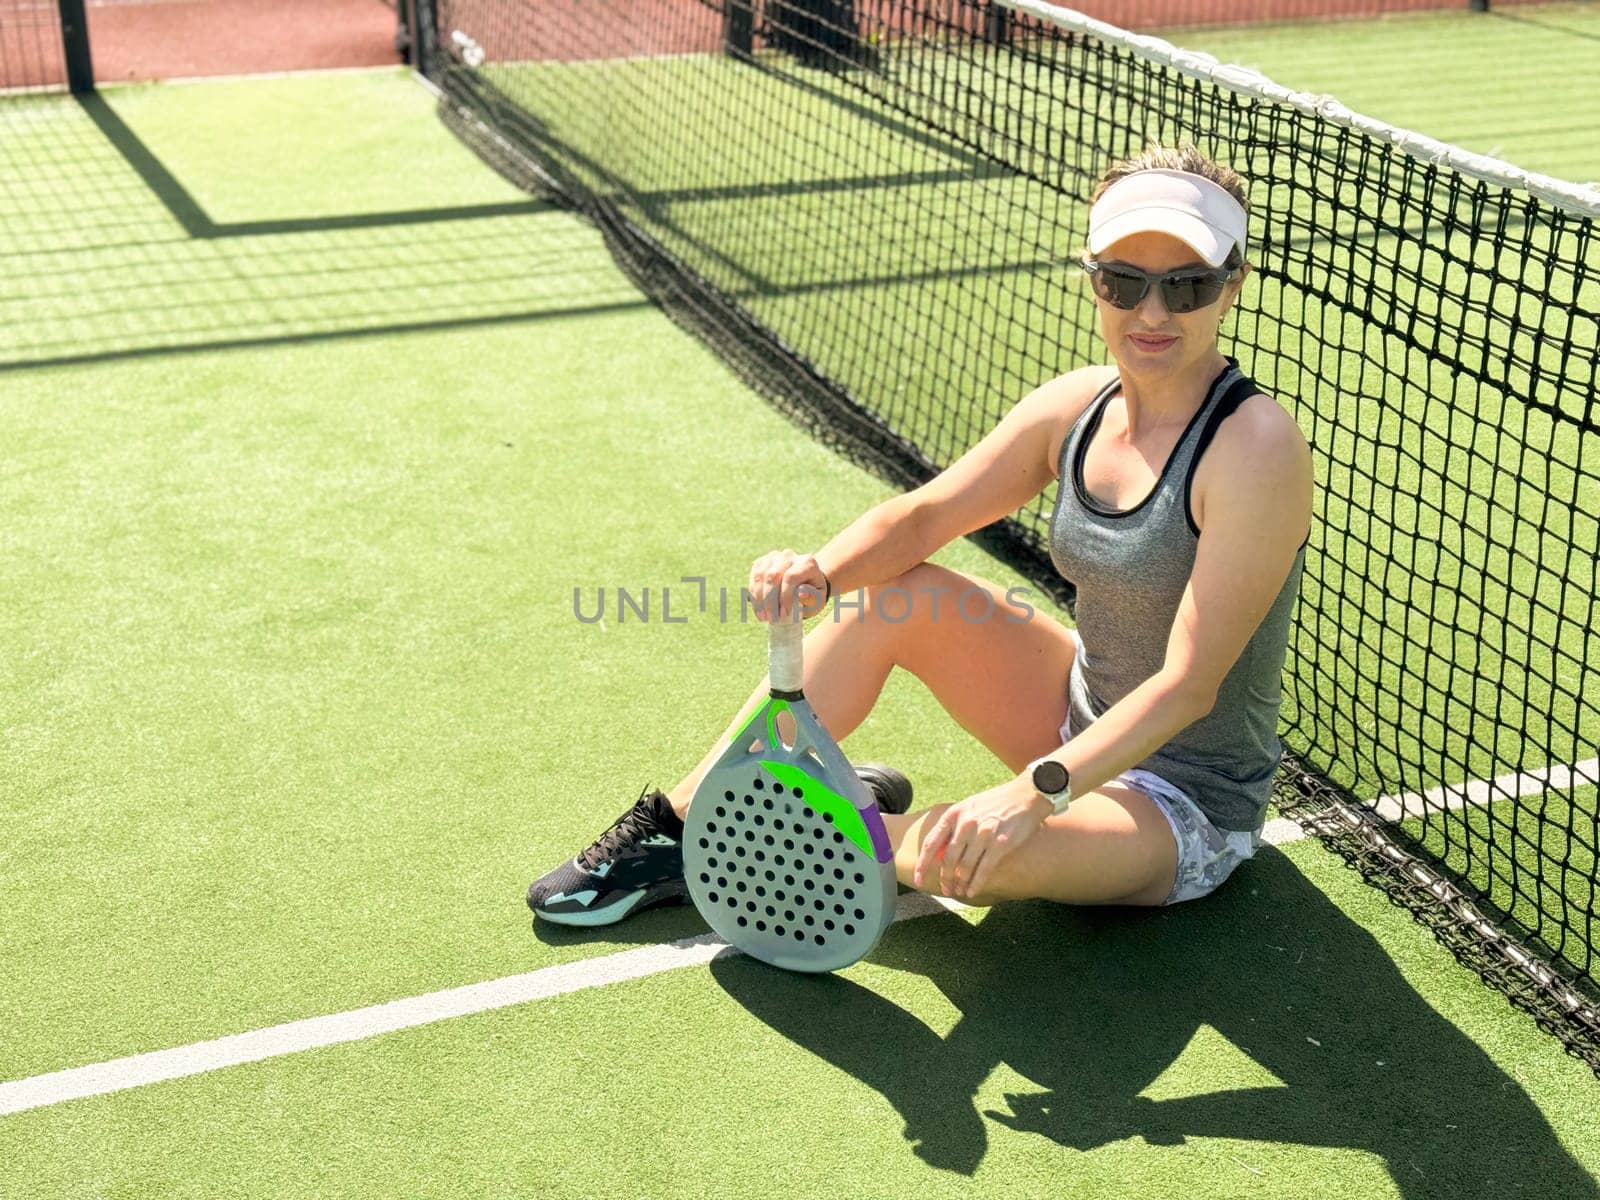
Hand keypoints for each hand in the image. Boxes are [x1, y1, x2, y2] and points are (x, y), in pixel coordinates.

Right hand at [748, 548, 830, 622]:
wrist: (805, 584)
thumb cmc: (812, 594)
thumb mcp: (818, 599)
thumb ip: (812, 597)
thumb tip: (802, 593)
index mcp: (807, 562)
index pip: (791, 577)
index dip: (785, 597)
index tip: (784, 614)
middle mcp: (789, 556)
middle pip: (773, 576)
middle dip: (770, 601)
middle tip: (771, 619)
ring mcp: (774, 556)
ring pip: (760, 576)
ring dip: (760, 599)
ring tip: (763, 617)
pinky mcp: (762, 562)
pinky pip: (754, 578)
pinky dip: (754, 595)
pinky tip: (758, 609)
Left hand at [915, 777, 1050, 899]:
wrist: (1026, 795)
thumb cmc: (996, 803)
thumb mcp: (969, 808)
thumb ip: (953, 827)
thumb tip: (938, 852)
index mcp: (954, 814)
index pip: (931, 843)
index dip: (923, 864)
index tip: (918, 879)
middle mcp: (965, 824)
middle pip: (948, 859)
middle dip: (945, 878)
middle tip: (946, 890)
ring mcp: (983, 834)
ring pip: (965, 867)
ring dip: (960, 883)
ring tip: (959, 892)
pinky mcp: (1000, 843)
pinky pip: (984, 869)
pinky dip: (976, 884)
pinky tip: (972, 892)